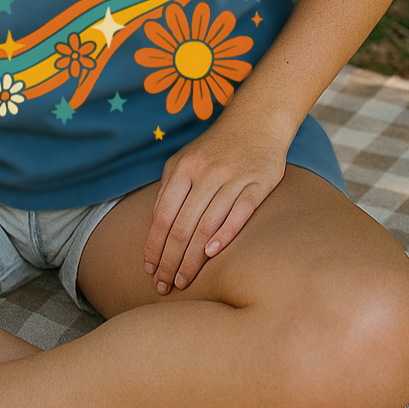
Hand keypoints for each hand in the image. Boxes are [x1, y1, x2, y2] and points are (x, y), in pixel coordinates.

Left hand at [143, 124, 286, 294]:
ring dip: (193, 258)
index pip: (163, 215)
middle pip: (182, 226)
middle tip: (165, 285)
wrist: (255, 121)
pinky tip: (211, 254)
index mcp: (182, 168)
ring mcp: (233, 177)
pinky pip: (239, 213)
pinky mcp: (259, 183)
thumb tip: (155, 231)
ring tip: (183, 280)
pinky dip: (224, 235)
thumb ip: (170, 191)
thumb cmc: (214, 149)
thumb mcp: (184, 162)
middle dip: (170, 260)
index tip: (149, 270)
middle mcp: (206, 173)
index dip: (154, 246)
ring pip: (207, 225)